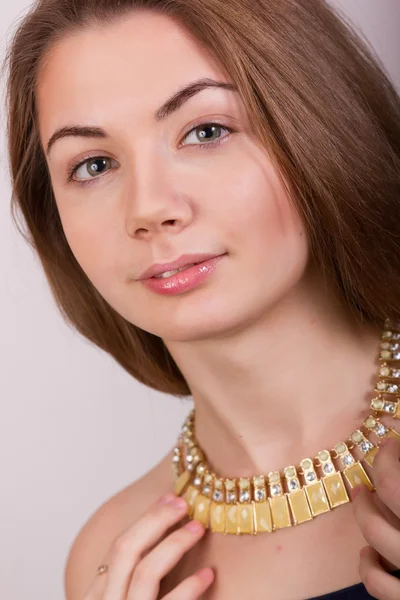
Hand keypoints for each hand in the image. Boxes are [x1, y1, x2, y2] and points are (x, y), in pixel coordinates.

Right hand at [83, 493, 213, 599]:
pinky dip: (189, 587)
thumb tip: (161, 531)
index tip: (169, 498)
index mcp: (97, 595)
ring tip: (198, 529)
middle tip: (183, 504)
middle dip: (155, 521)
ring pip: (145, 572)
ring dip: (174, 544)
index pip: (117, 547)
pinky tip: (207, 574)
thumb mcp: (124, 597)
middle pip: (125, 550)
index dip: (145, 519)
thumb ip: (130, 578)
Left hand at [351, 437, 399, 599]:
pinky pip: (378, 584)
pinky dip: (368, 567)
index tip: (388, 444)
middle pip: (386, 496)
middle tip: (376, 463)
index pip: (393, 482)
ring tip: (365, 500)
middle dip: (378, 472)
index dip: (387, 455)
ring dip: (366, 514)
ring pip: (376, 536)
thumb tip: (393, 424)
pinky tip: (370, 552)